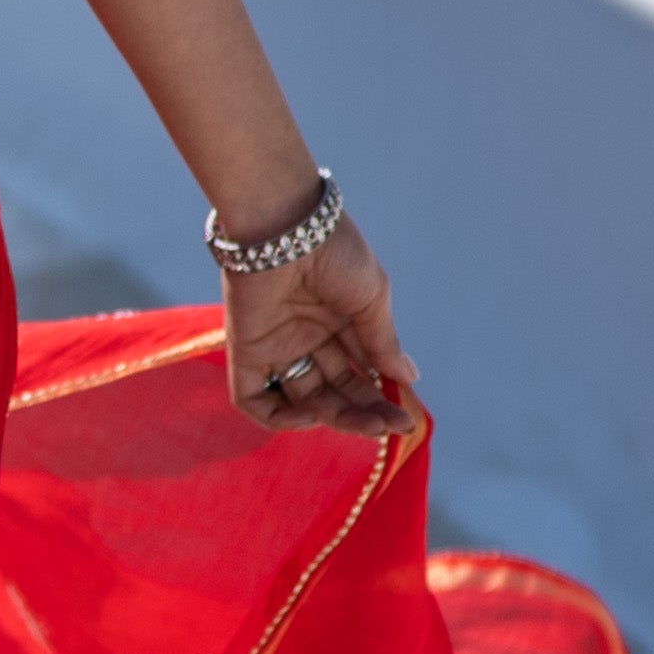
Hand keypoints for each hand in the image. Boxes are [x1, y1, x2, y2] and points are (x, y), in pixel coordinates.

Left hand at [225, 212, 416, 435]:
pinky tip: (312, 416)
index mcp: (338, 321)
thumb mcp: (371, 299)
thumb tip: (408, 377)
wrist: (287, 226)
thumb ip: (383, 343)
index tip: (405, 417)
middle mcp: (307, 337)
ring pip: (304, 398)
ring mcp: (276, 346)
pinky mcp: (246, 351)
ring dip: (335, 417)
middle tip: (390, 426)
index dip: (380, 397)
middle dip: (364, 411)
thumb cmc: (334, 252)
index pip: (359, 372)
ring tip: (367, 423)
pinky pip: (254, 400)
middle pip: (334, 390)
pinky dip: (279, 418)